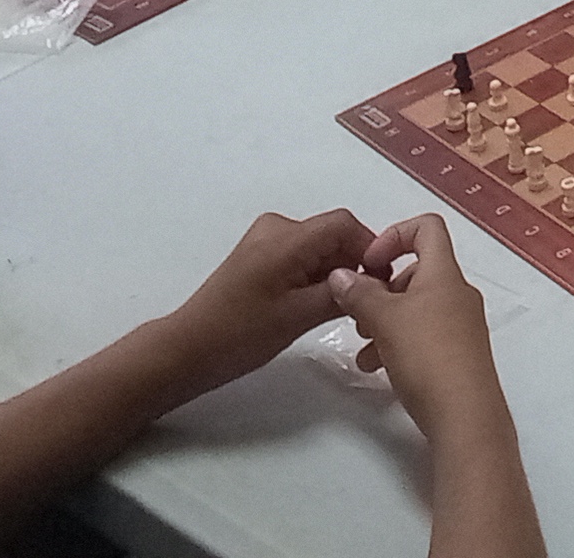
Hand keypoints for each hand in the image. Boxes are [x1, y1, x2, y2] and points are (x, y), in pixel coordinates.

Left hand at [148, 207, 380, 405]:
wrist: (189, 349)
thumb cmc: (241, 334)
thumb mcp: (299, 316)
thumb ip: (339, 293)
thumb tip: (372, 281)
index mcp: (285, 236)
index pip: (344, 225)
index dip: (370, 248)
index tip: (384, 282)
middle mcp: (276, 228)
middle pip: (332, 235)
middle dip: (353, 264)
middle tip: (368, 302)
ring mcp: (265, 242)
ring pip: (318, 248)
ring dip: (335, 273)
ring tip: (346, 309)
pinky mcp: (259, 257)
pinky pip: (301, 257)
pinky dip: (315, 276)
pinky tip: (319, 306)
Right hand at [332, 214, 512, 444]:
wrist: (466, 417)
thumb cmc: (427, 357)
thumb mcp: (385, 321)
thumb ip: (359, 293)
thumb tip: (341, 275)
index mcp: (445, 274)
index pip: (426, 228)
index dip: (393, 235)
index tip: (369, 263)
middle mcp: (457, 294)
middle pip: (416, 271)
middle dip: (381, 289)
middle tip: (357, 313)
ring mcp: (461, 326)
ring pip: (416, 308)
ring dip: (384, 321)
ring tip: (362, 348)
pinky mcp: (458, 355)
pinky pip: (424, 335)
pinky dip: (398, 343)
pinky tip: (377, 367)